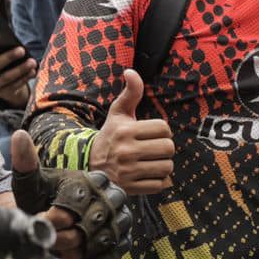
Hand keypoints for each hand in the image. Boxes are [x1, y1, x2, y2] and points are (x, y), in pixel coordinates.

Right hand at [0, 38, 34, 108]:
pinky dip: (25, 77)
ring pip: (7, 77)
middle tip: (21, 50)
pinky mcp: (4, 92)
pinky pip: (15, 85)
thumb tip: (7, 39)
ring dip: (21, 69)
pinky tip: (33, 71)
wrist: (1, 84)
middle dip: (9, 57)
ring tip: (32, 62)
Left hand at [11, 131, 132, 258]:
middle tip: (52, 242)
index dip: (57, 217)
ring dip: (83, 251)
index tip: (43, 221)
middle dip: (68, 237)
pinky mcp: (123, 238)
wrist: (53, 216)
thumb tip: (19, 136)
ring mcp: (121, 217)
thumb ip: (25, 162)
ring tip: (64, 253)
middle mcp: (113, 195)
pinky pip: (115, 253)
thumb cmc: (42, 199)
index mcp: (93, 178)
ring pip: (108, 238)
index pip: (78, 201)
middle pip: (94, 221)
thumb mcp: (30, 182)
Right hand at [88, 70, 174, 194]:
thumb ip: (130, 93)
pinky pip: (160, 184)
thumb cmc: (110, 136)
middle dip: (165, 148)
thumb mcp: (118, 113)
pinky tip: (149, 174)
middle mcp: (127, 151)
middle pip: (168, 148)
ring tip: (153, 161)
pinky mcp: (131, 188)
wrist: (89, 165)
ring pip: (167, 167)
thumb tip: (131, 71)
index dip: (162, 131)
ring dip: (164, 165)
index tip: (153, 134)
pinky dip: (159, 181)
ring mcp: (129, 171)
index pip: (163, 128)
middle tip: (155, 148)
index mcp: (126, 131)